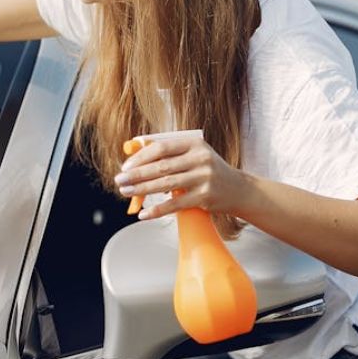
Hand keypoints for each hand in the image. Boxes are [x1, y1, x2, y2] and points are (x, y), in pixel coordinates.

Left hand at [113, 133, 252, 220]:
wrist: (237, 189)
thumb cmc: (208, 170)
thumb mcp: (193, 154)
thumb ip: (168, 152)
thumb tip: (134, 152)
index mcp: (194, 144)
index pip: (161, 148)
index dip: (140, 157)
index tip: (125, 166)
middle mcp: (200, 159)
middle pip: (161, 166)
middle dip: (136, 175)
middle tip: (120, 181)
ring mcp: (203, 178)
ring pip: (165, 185)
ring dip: (142, 190)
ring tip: (126, 192)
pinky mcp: (204, 197)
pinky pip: (175, 204)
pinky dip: (157, 210)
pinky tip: (144, 214)